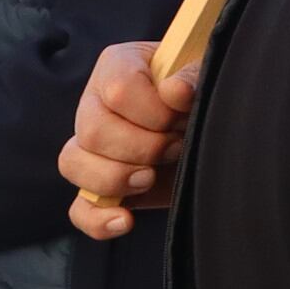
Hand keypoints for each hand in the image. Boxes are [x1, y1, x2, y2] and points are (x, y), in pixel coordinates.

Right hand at [59, 41, 197, 241]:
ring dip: (116, 178)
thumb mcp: (206, 71)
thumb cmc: (204, 90)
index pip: (119, 90)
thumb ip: (193, 74)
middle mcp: (96, 105)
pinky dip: (98, 219)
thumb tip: (174, 91)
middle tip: (176, 147)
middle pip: (92, 131)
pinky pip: (81, 208)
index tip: (181, 117)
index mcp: (119, 67)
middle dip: (142, 148)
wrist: (216, 125)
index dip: (153, 112)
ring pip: (74, 164)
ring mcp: (94, 148)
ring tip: (151, 177)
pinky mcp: (104, 187)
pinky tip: (125, 221)